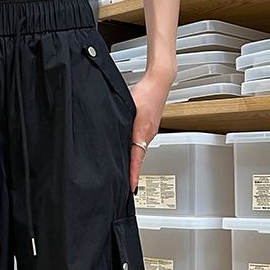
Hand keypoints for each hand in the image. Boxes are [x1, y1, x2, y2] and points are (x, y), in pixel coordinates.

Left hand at [126, 68, 174, 193]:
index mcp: (142, 133)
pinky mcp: (150, 127)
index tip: (131, 188)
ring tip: (127, 171)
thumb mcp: (127, 108)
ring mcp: (151, 132)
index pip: (136, 160)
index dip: (133, 175)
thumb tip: (110, 135)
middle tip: (125, 185)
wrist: (159, 81)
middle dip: (132, 172)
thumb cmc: (145, 91)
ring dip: (133, 160)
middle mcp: (148, 135)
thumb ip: (119, 123)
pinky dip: (136, 149)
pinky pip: (142, 142)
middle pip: (138, 158)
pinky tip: (130, 148)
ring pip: (140, 150)